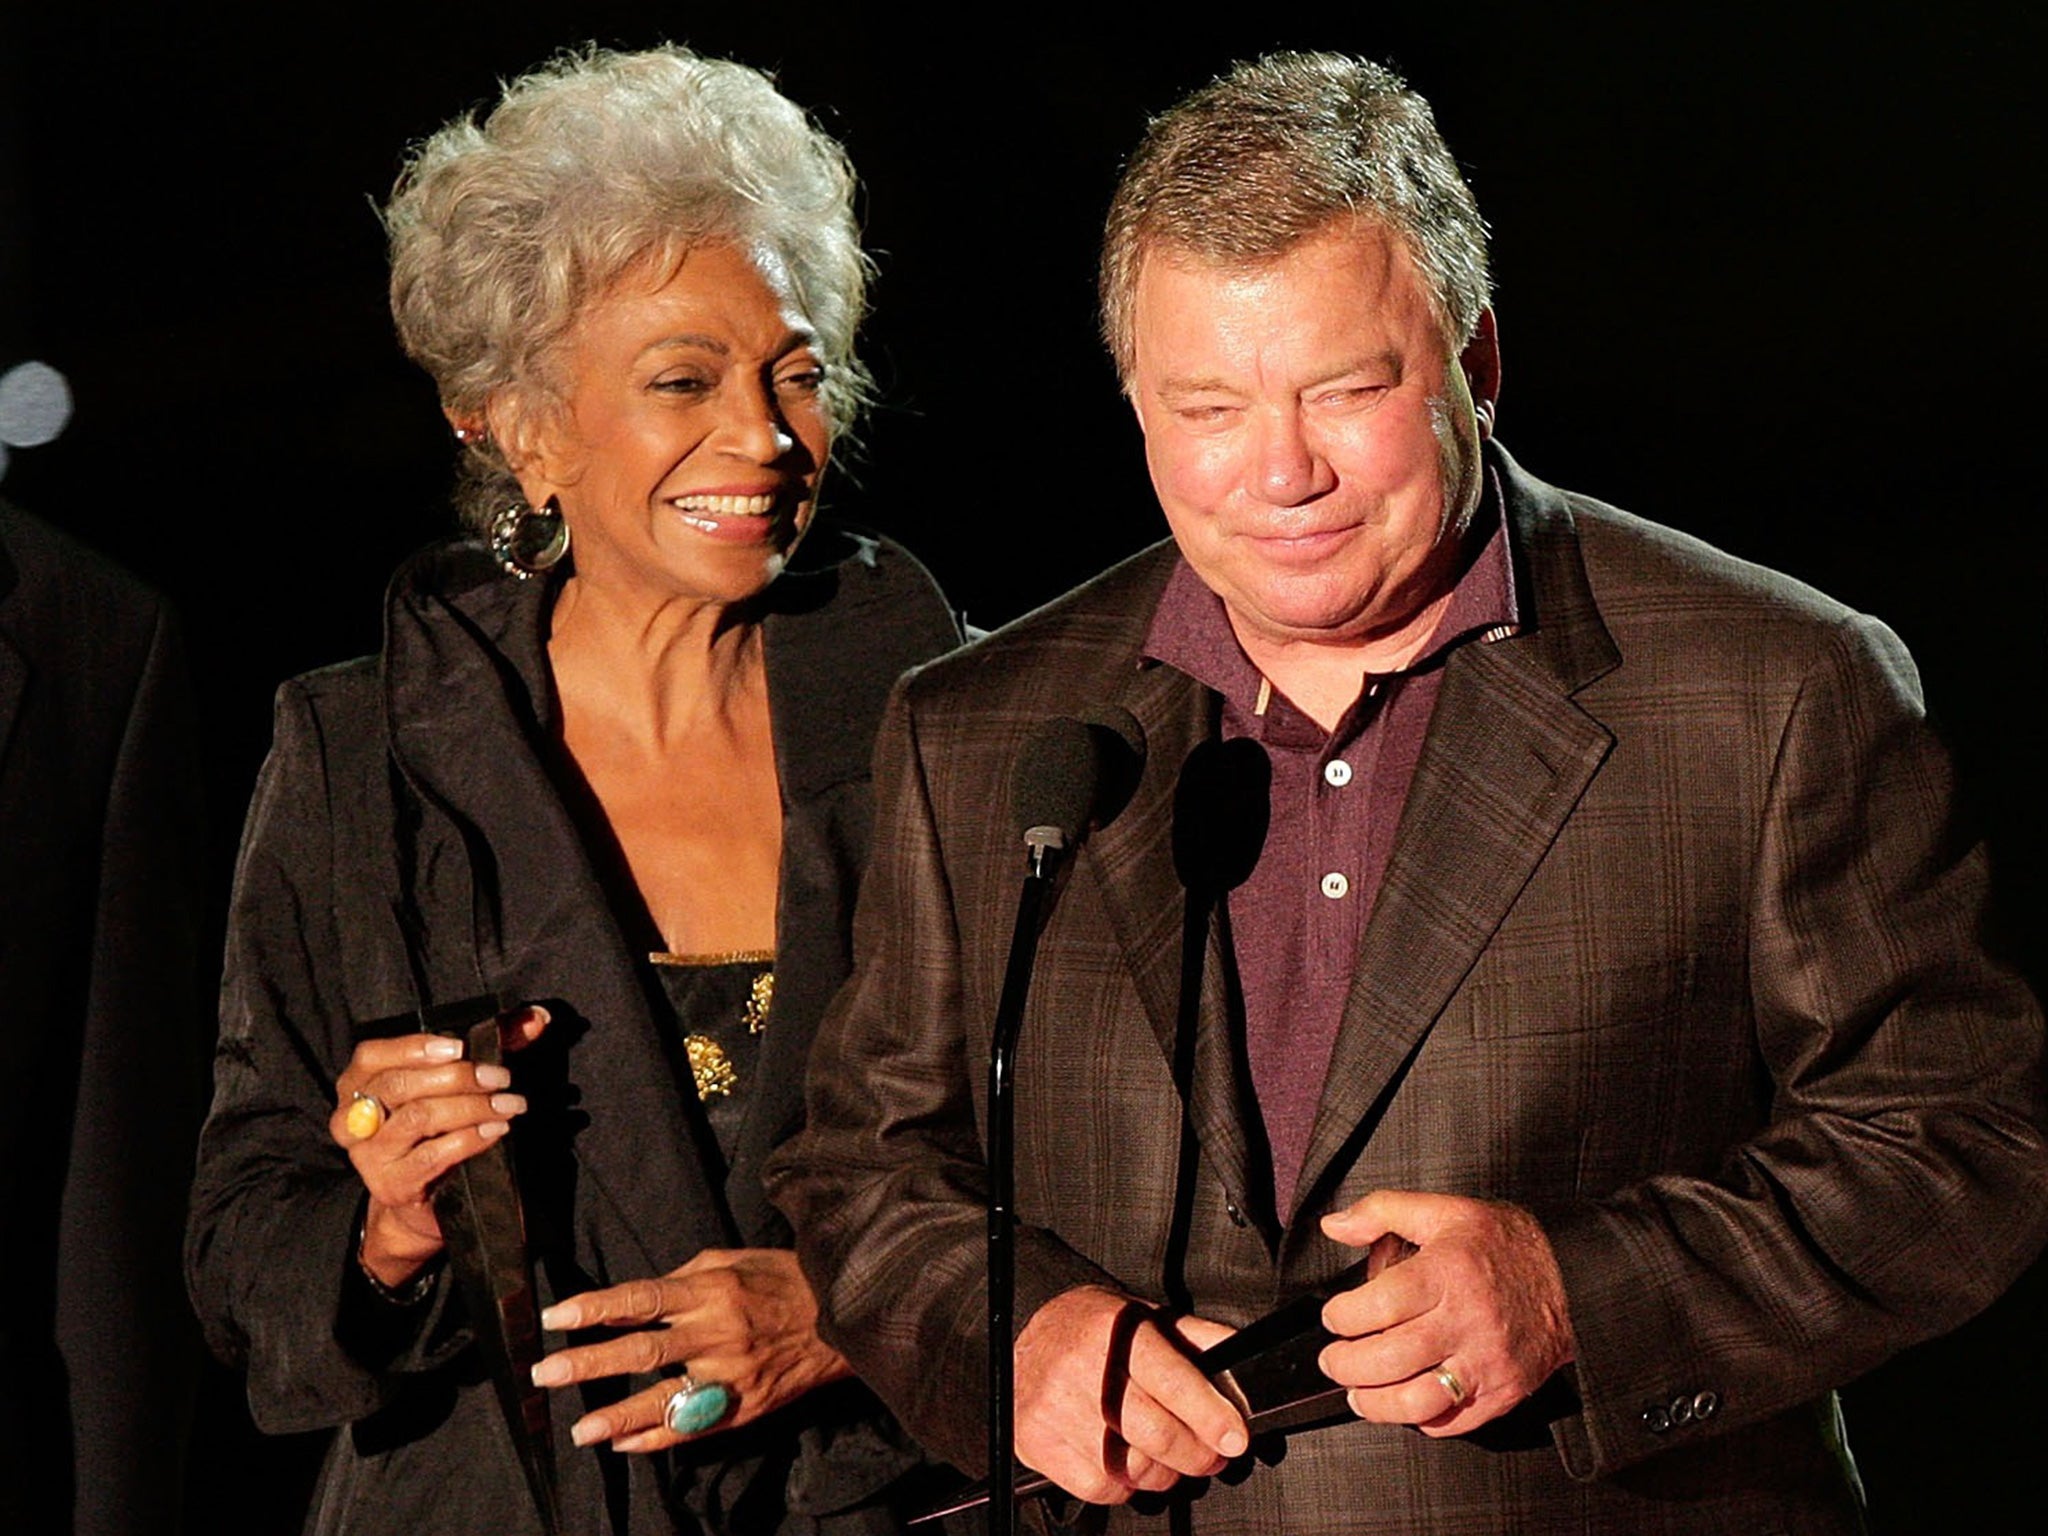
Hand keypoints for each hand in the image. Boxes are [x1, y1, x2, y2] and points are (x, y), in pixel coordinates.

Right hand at [328, 1006, 549, 1288]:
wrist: (426, 1196)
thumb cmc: (438, 1125)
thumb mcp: (458, 1080)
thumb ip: (496, 1042)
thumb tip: (537, 1019)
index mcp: (357, 1084)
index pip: (372, 1056)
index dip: (414, 1048)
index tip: (460, 1047)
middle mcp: (352, 1119)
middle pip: (399, 1086)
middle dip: (457, 1077)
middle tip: (501, 1078)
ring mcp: (369, 1155)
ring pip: (418, 1118)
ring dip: (471, 1108)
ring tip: (509, 1105)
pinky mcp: (391, 1185)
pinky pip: (431, 1156)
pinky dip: (469, 1140)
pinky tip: (496, 1131)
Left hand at [532, 1248, 851, 1450]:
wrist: (843, 1314)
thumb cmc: (784, 1279)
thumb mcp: (733, 1260)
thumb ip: (683, 1279)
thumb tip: (636, 1300)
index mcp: (710, 1289)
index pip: (641, 1298)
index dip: (595, 1308)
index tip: (555, 1318)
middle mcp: (717, 1332)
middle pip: (642, 1349)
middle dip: (590, 1362)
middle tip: (546, 1373)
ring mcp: (731, 1374)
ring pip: (665, 1398)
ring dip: (617, 1416)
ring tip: (580, 1429)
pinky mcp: (745, 1406)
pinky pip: (694, 1426)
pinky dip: (657, 1438)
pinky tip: (624, 1444)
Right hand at [1012, 1285, 1245, 1504]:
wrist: (1032, 1337)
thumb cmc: (1095, 1330)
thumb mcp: (1148, 1317)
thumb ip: (1196, 1339)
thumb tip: (1241, 1367)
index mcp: (1116, 1331)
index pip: (1172, 1380)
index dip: (1210, 1416)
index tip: (1235, 1438)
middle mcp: (1083, 1369)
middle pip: (1156, 1434)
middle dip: (1197, 1455)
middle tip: (1212, 1455)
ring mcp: (1056, 1409)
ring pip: (1131, 1468)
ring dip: (1163, 1472)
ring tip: (1165, 1454)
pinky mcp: (1037, 1442)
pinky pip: (1099, 1487)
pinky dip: (1122, 1484)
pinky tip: (1122, 1458)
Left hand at [1318, 1190, 1574, 1435]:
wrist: (1577, 1277)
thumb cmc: (1505, 1245)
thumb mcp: (1445, 1210)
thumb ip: (1382, 1211)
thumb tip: (1334, 1225)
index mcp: (1449, 1273)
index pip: (1380, 1305)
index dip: (1344, 1316)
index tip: (1334, 1317)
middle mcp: (1468, 1321)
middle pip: (1391, 1357)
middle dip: (1346, 1365)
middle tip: (1333, 1360)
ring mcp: (1487, 1362)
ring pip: (1418, 1400)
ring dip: (1375, 1404)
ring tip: (1358, 1392)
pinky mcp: (1504, 1392)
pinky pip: (1454, 1421)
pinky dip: (1421, 1420)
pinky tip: (1405, 1402)